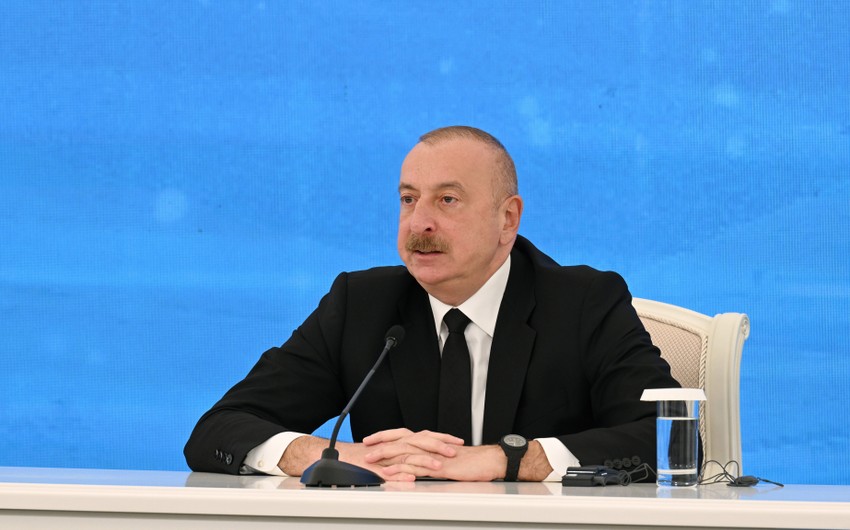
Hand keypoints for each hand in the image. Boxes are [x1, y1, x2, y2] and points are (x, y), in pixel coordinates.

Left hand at [363, 428, 503, 481]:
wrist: (488, 461)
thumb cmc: (470, 461)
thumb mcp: (446, 457)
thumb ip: (430, 458)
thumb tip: (418, 462)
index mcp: (429, 442)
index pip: (403, 435)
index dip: (386, 436)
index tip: (371, 440)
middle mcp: (429, 445)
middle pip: (400, 440)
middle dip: (381, 444)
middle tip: (365, 448)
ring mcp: (433, 455)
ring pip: (406, 452)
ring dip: (387, 456)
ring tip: (372, 460)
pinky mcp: (439, 466)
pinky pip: (417, 467)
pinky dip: (403, 470)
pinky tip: (392, 473)